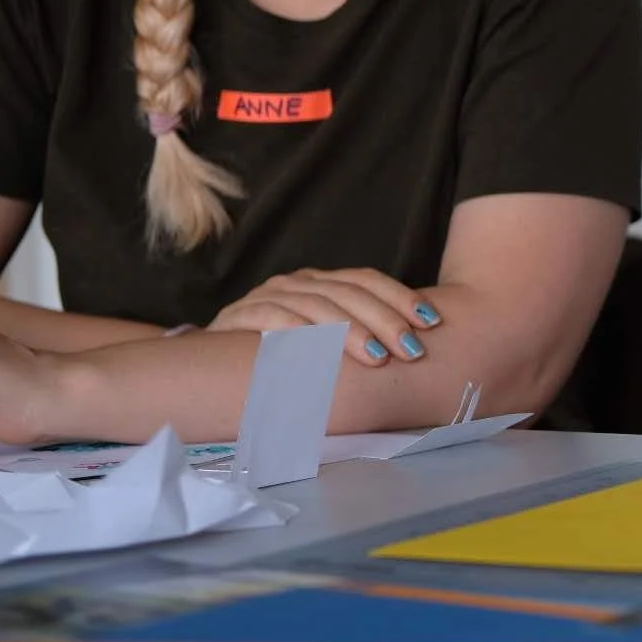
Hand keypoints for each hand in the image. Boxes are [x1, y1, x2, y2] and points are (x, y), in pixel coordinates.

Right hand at [208, 268, 439, 366]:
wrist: (209, 362)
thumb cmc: (281, 355)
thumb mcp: (324, 341)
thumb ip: (359, 337)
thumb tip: (415, 348)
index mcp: (323, 281)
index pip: (367, 279)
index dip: (401, 298)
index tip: (432, 322)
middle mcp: (298, 282)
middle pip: (349, 293)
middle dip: (385, 321)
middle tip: (412, 349)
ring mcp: (269, 295)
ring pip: (317, 306)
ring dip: (350, 332)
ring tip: (378, 358)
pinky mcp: (241, 316)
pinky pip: (274, 320)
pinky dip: (301, 334)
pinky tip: (324, 354)